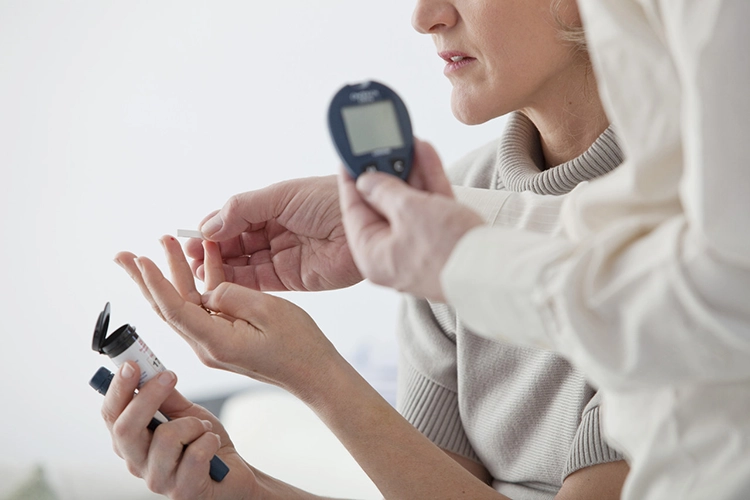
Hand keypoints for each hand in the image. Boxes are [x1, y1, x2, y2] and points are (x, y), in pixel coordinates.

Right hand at [100, 362, 258, 498]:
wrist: (233, 477)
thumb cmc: (205, 446)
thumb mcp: (186, 414)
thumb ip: (167, 397)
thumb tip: (151, 368)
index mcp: (133, 443)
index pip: (112, 416)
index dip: (119, 389)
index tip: (132, 364)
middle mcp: (138, 464)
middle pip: (125, 429)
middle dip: (147, 397)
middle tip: (169, 377)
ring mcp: (158, 481)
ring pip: (166, 438)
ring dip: (192, 424)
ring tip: (203, 428)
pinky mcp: (182, 491)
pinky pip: (195, 454)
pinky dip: (209, 440)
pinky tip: (213, 445)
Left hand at [114, 236, 340, 398]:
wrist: (314, 373)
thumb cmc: (299, 345)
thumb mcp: (269, 311)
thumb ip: (233, 295)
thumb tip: (208, 288)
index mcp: (215, 341)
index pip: (174, 308)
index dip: (155, 282)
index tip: (140, 259)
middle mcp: (207, 345)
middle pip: (167, 307)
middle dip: (144, 278)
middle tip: (123, 255)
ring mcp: (214, 342)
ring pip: (184, 304)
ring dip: (172, 274)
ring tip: (161, 245)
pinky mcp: (224, 337)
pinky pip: (205, 307)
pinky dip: (199, 282)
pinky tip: (198, 260)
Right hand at [185, 176, 361, 291]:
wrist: (366, 220)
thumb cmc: (329, 198)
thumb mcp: (281, 196)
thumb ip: (243, 209)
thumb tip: (207, 226)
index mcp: (271, 207)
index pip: (232, 220)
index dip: (211, 230)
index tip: (188, 238)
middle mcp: (275, 232)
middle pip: (234, 245)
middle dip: (210, 252)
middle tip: (187, 258)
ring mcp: (283, 256)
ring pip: (243, 266)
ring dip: (219, 269)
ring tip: (197, 271)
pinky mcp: (293, 278)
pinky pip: (260, 283)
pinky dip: (238, 284)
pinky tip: (219, 283)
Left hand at [337, 139, 483, 301]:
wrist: (496, 271)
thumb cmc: (447, 251)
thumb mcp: (408, 211)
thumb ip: (385, 191)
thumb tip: (367, 182)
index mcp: (373, 255)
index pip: (354, 211)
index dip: (352, 180)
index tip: (350, 157)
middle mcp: (393, 255)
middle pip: (383, 206)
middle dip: (387, 172)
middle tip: (383, 145)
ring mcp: (420, 249)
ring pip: (410, 204)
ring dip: (411, 172)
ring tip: (407, 142)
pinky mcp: (444, 242)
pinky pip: (430, 207)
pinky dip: (429, 182)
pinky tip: (426, 154)